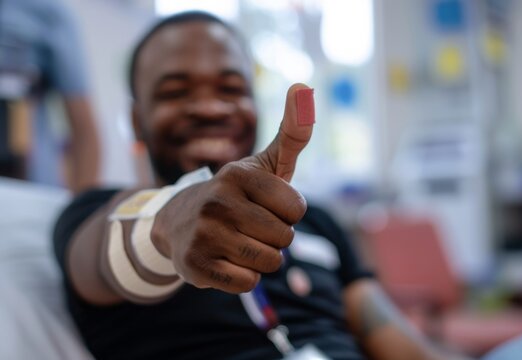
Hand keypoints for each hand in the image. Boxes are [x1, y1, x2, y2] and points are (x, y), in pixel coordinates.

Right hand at [152, 83, 314, 292]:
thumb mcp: (264, 164)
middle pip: (285, 238)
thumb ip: (292, 132)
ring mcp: (204, 233)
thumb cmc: (236, 195)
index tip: (267, 206)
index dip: (288, 213)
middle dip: (275, 237)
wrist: (178, 222)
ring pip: (269, 262)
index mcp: (239, 174)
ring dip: (262, 258)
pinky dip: (244, 277)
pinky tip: (225, 260)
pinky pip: (248, 283)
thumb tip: (302, 86)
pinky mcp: (195, 265)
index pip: (297, 209)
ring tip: (238, 242)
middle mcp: (218, 200)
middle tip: (250, 226)